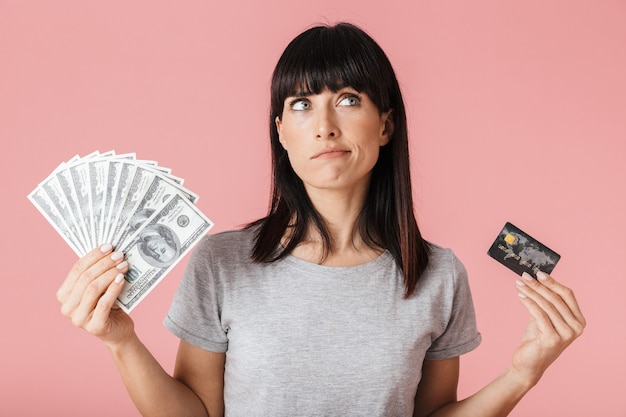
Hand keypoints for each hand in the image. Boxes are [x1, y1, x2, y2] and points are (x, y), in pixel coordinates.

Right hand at [57, 244, 134, 346]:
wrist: (118, 331)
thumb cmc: (109, 305)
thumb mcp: (100, 287)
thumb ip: (98, 273)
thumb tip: (109, 249)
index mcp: (64, 295)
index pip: (77, 270)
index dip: (93, 256)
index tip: (108, 246)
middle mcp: (67, 307)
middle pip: (85, 278)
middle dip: (103, 263)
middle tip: (119, 255)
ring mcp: (79, 319)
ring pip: (93, 289)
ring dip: (110, 274)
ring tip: (123, 265)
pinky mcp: (94, 327)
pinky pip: (104, 303)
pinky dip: (113, 288)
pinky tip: (122, 279)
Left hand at [511, 271, 585, 386]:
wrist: (528, 363)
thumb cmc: (536, 339)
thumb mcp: (545, 317)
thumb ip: (546, 301)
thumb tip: (536, 279)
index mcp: (579, 320)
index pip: (567, 295)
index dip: (552, 282)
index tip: (538, 273)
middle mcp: (576, 328)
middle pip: (556, 298)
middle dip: (538, 285)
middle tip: (524, 276)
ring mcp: (566, 334)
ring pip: (546, 305)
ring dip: (531, 292)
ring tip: (519, 284)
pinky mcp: (552, 339)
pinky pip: (539, 314)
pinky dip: (528, 302)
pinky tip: (520, 295)